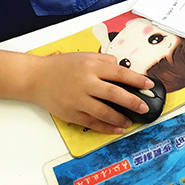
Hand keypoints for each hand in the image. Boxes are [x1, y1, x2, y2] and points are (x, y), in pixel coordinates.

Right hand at [28, 52, 152, 133]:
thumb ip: (104, 61)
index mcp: (92, 66)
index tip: (149, 85)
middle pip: (115, 94)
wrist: (36, 78)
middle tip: (144, 106)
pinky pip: (93, 123)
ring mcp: (79, 100)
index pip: (120, 74)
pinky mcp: (72, 113)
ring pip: (105, 111)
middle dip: (133, 101)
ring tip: (131, 121)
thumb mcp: (84, 56)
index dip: (137, 80)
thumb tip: (121, 68)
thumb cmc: (60, 66)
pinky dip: (106, 127)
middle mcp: (86, 83)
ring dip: (121, 118)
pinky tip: (116, 128)